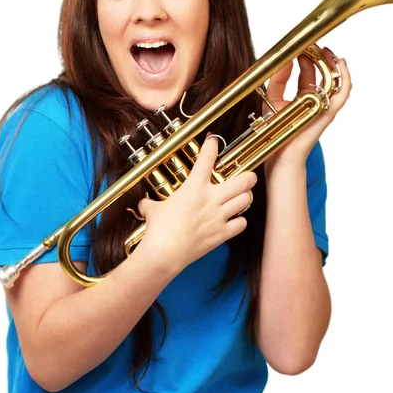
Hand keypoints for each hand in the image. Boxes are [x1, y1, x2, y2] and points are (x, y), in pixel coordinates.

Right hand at [137, 136, 256, 272]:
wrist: (164, 252)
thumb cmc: (158, 230)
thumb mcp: (152, 211)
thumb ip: (150, 204)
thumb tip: (143, 205)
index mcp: (194, 187)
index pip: (206, 158)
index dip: (212, 145)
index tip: (214, 140)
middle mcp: (211, 199)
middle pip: (243, 180)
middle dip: (249, 176)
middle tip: (248, 176)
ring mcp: (219, 216)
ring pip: (246, 200)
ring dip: (246, 197)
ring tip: (243, 196)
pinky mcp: (222, 233)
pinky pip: (241, 223)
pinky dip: (240, 221)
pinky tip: (235, 220)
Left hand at [264, 44, 350, 168]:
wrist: (280, 154)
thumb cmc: (278, 131)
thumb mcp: (272, 99)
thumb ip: (277, 80)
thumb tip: (283, 61)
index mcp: (303, 96)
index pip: (308, 71)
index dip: (305, 56)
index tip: (300, 43)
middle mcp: (317, 99)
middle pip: (323, 72)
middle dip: (320, 55)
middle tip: (313, 42)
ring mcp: (325, 105)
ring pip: (336, 79)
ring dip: (332, 62)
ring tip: (325, 49)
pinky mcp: (329, 112)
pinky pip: (343, 93)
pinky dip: (345, 78)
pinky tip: (340, 64)